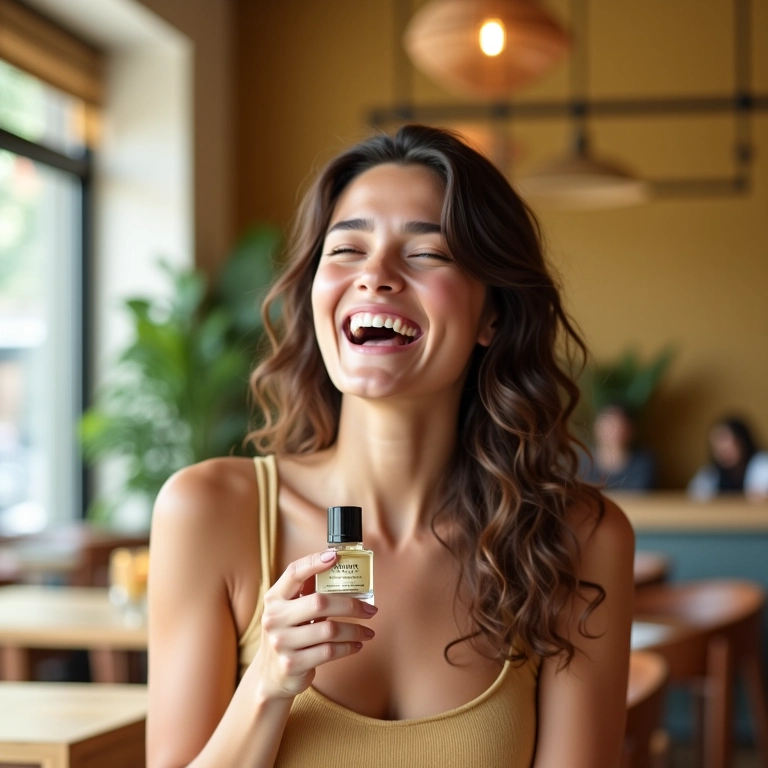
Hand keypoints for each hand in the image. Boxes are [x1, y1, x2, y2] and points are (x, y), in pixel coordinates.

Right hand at [251, 550, 376, 699]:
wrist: (272, 677)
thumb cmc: (289, 635)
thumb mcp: (289, 612)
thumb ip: (307, 593)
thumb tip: (340, 570)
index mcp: (274, 598)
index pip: (294, 573)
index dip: (315, 562)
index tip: (336, 556)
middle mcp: (274, 618)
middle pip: (320, 602)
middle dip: (351, 605)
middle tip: (371, 610)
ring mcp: (281, 642)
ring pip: (329, 629)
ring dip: (355, 630)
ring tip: (367, 631)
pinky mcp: (292, 664)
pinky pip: (329, 651)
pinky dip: (348, 647)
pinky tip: (356, 645)